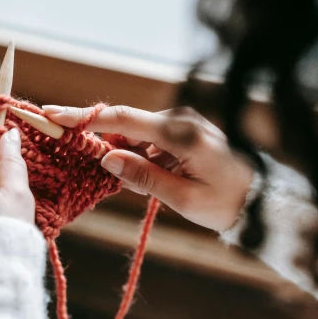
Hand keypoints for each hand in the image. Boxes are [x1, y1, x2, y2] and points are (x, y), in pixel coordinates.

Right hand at [43, 104, 253, 231]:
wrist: (262, 199)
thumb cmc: (228, 202)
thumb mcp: (183, 199)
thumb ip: (143, 177)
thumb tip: (107, 158)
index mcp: (180, 133)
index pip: (123, 118)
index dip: (85, 117)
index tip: (55, 116)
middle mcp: (180, 121)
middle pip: (126, 126)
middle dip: (104, 144)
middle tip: (94, 163)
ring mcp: (184, 126)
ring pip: (138, 137)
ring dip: (127, 158)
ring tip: (148, 184)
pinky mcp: (186, 135)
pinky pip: (152, 143)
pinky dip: (142, 159)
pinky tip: (153, 179)